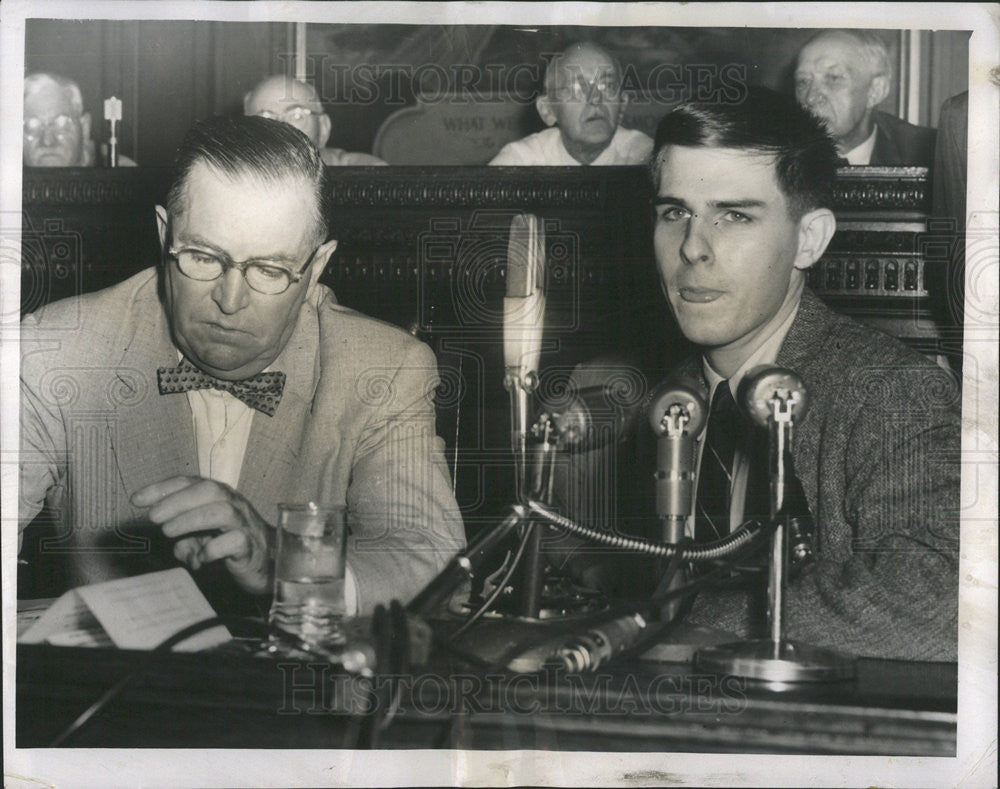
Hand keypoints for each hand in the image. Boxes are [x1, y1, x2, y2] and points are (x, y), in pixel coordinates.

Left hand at [131, 476, 271, 594]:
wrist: (268, 564)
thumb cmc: (232, 546)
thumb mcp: (202, 538)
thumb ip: (185, 536)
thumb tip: (173, 544)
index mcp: (219, 497)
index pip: (191, 483)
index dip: (162, 488)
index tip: (136, 499)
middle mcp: (234, 505)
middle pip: (209, 490)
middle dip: (177, 500)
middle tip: (153, 517)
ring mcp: (244, 524)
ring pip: (222, 511)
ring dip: (191, 519)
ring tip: (169, 532)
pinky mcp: (251, 546)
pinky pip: (234, 541)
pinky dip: (212, 548)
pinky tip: (200, 558)